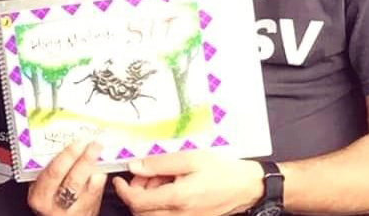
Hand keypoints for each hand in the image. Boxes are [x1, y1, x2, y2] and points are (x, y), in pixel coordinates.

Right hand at [27, 141, 107, 215]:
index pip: (54, 173)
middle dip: (85, 160)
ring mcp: (75, 210)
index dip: (67, 156)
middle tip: (94, 144)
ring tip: (101, 153)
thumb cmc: (47, 200)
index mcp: (40, 197)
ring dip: (97, 168)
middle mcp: (57, 205)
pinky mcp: (90, 212)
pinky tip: (101, 167)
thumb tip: (62, 144)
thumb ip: (46, 170)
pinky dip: (100, 177)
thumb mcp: (38, 187)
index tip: (78, 142)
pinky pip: (98, 193)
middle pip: (74, 180)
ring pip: (90, 188)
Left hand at [111, 151, 263, 215]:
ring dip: (149, 197)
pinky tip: (172, 185)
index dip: (123, 191)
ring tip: (162, 176)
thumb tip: (135, 166)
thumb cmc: (224, 170)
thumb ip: (160, 164)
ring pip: (153, 215)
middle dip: (136, 193)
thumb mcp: (190, 159)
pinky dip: (161, 202)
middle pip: (141, 212)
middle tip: (144, 174)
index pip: (137, 202)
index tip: (119, 180)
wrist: (249, 186)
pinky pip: (167, 215)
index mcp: (178, 198)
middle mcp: (180, 214)